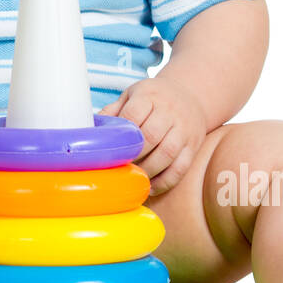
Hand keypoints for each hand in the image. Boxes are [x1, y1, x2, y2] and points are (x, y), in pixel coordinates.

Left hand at [98, 74, 208, 194]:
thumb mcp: (131, 95)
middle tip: (119, 168)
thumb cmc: (152, 99)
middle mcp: (170, 110)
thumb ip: (112, 111)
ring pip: (168, 153)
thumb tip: (88, 131)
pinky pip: (181, 167)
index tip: (111, 150)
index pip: (134, 114)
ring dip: (148, 170)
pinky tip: (150, 187)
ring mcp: (184, 128)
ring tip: (133, 179)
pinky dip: (165, 181)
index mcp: (149, 95)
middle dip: (134, 156)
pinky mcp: (194, 145)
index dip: (122, 136)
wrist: (190, 96)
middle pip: (152, 136)